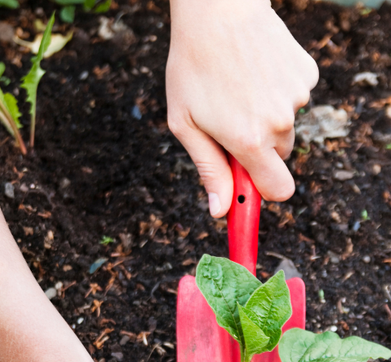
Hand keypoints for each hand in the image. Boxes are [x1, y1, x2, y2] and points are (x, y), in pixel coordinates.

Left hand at [166, 0, 317, 216]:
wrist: (219, 13)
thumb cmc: (192, 70)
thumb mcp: (186, 124)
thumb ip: (208, 169)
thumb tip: (222, 210)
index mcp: (249, 141)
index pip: (278, 190)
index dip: (264, 193)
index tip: (250, 191)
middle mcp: (279, 122)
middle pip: (277, 157)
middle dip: (256, 149)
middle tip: (226, 123)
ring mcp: (297, 96)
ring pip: (284, 125)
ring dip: (264, 117)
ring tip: (236, 89)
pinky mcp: (307, 74)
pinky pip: (293, 97)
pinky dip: (275, 91)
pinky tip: (253, 71)